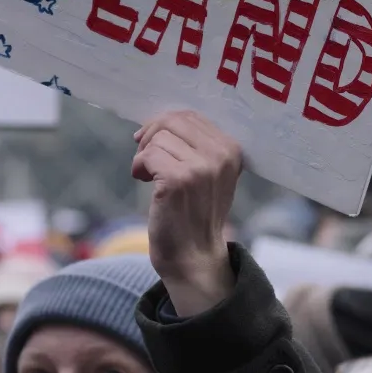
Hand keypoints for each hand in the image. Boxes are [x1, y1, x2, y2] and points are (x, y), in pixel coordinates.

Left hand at [131, 111, 241, 317]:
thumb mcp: (208, 174)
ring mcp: (201, 167)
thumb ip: (196, 145)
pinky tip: (144, 181)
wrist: (194, 256)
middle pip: (172, 121)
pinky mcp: (178, 180)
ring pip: (157, 138)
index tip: (153, 143)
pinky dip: (139, 167)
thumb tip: (159, 121)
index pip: (190, 115)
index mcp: (232, 149)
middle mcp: (221, 155)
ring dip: (144, 156)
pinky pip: (148, 155)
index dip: (164, 125)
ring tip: (149, 176)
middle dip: (152, 136)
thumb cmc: (194, 213)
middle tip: (146, 160)